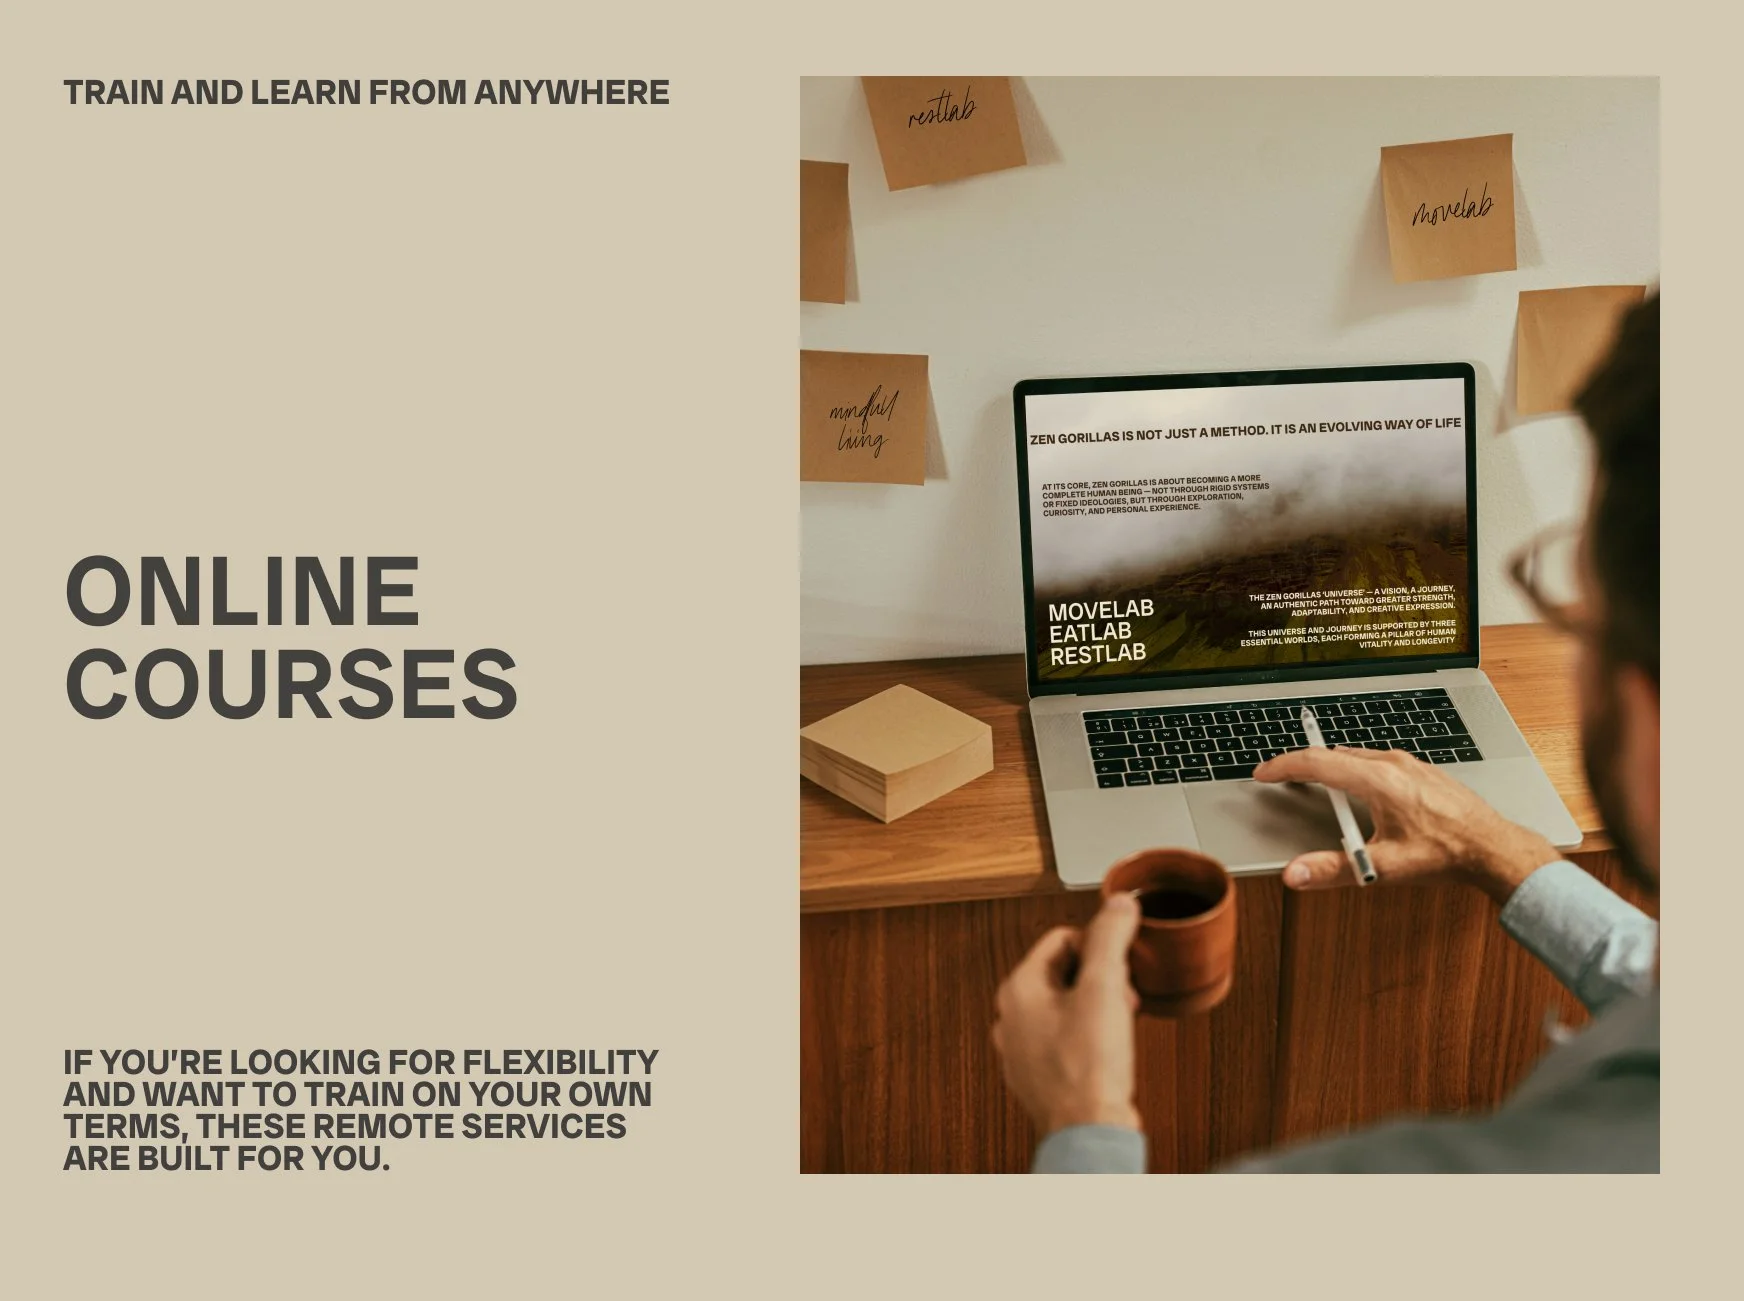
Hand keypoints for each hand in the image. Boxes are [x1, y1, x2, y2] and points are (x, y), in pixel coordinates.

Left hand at [991, 892, 1143, 1136]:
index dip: (1098, 948)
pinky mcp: (1038, 1076)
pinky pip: (1065, 1039)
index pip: (1061, 940)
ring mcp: (1021, 1051)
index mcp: (1017, 990)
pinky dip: (1089, 1038)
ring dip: (1097, 1008)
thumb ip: (1111, 938)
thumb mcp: (1105, 987)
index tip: (1119, 967)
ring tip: (1118, 1024)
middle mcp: (1010, 1018)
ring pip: (1065, 1007)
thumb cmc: (1089, 1068)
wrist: (1089, 1133)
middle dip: (1099, 980)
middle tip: (1121, 997)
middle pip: (1062, 973)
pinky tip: (1108, 1052)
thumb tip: (1120, 903)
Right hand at [1253, 746, 1558, 902]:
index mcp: (1379, 781)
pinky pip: (1376, 760)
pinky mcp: (1420, 769)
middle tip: (1280, 775)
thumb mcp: (1385, 866)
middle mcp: (1392, 764)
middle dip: (1302, 763)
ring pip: (1355, 755)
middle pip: (1333, 754)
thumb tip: (1297, 873)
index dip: (1284, 767)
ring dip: (1329, 764)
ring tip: (1312, 777)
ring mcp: (1409, 764)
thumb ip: (1335, 869)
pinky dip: (1353, 767)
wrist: (1492, 847)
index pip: (1317, 763)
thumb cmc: (1445, 854)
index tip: (1264, 773)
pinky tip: (1356, 784)